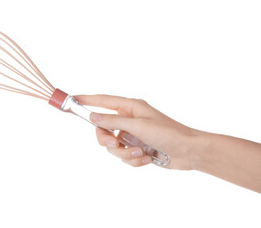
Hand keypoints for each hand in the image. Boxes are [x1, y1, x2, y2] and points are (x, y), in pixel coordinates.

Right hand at [75, 95, 199, 169]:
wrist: (188, 152)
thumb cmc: (168, 133)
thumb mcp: (138, 126)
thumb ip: (113, 122)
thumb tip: (92, 117)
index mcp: (129, 108)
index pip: (102, 101)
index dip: (86, 100)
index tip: (72, 100)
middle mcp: (128, 120)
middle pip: (103, 130)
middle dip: (108, 141)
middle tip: (116, 144)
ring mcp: (132, 135)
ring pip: (113, 147)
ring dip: (126, 153)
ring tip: (141, 153)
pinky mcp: (136, 149)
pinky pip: (124, 157)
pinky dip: (134, 160)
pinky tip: (148, 158)